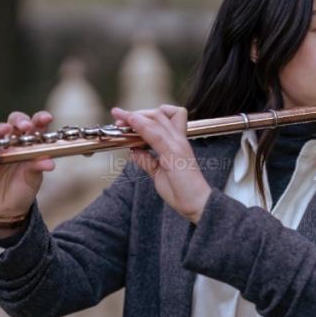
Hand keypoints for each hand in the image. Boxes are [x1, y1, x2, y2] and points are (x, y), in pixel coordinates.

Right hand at [0, 110, 54, 232]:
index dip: (41, 118)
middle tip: (25, 126)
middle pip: (15, 121)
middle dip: (20, 120)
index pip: (36, 125)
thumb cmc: (24, 188)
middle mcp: (15, 142)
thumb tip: (50, 163)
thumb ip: (38, 167)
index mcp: (31, 143)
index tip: (47, 118)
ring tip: (7, 130)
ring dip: (2, 128)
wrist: (7, 208)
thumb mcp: (34, 179)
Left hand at [111, 105, 210, 223]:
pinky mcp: (174, 152)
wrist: (196, 203)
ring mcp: (177, 144)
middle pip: (158, 114)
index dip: (143, 117)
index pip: (162, 119)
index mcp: (176, 143)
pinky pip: (156, 134)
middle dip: (137, 113)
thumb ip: (147, 160)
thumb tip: (134, 151)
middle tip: (119, 117)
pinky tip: (131, 123)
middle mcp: (178, 139)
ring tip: (120, 117)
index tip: (125, 120)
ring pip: (156, 119)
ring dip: (136, 117)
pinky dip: (142, 126)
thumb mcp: (158, 173)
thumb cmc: (180, 190)